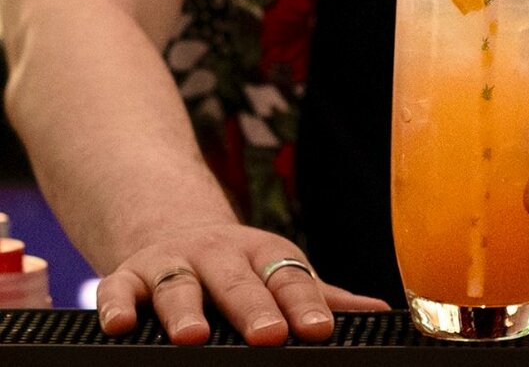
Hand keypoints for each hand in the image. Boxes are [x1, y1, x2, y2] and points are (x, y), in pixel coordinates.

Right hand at [96, 224, 389, 344]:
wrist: (175, 227)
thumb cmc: (240, 265)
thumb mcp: (279, 270)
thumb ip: (321, 296)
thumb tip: (379, 313)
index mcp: (262, 254)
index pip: (289, 278)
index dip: (305, 304)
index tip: (319, 331)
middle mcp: (218, 255)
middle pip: (237, 281)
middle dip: (252, 308)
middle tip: (268, 336)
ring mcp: (171, 264)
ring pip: (177, 285)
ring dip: (184, 308)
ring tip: (191, 335)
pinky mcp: (127, 276)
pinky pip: (117, 288)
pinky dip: (116, 305)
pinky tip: (120, 325)